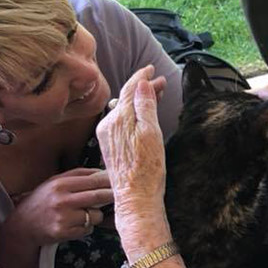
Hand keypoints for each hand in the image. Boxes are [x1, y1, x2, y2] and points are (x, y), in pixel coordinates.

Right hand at [7, 168, 113, 245]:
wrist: (21, 225)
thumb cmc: (42, 200)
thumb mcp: (55, 182)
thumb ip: (78, 175)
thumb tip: (103, 172)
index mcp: (61, 184)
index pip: (93, 180)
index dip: (110, 182)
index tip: (121, 182)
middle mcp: (62, 200)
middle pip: (98, 196)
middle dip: (112, 196)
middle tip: (121, 196)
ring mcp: (63, 218)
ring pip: (95, 215)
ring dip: (95, 215)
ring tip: (83, 214)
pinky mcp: (64, 233)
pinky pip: (88, 229)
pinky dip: (86, 228)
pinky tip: (74, 224)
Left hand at [96, 66, 167, 224]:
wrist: (135, 198)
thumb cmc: (147, 169)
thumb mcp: (151, 133)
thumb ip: (145, 106)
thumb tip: (142, 84)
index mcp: (119, 118)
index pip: (130, 89)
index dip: (142, 77)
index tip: (151, 68)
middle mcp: (108, 124)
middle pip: (127, 98)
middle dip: (143, 88)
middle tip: (161, 82)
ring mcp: (107, 135)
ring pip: (124, 109)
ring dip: (139, 101)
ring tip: (155, 95)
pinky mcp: (109, 146)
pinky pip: (120, 121)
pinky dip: (132, 114)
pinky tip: (141, 115)